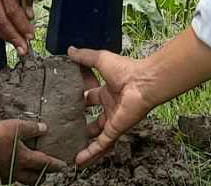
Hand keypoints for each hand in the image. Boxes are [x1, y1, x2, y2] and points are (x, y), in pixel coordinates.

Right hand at [0, 119, 65, 183]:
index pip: (44, 163)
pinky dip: (13, 174)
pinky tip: (10, 168)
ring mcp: (4, 174)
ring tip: (30, 172)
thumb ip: (31, 128)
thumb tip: (45, 128)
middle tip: (48, 173)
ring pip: (21, 180)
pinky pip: (8, 178)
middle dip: (42, 176)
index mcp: (24, 159)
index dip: (55, 164)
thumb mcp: (16, 127)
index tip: (64, 166)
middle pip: (34, 178)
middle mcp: (16, 171)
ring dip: (28, 177)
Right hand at [66, 46, 155, 165]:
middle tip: (69, 129)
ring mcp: (113, 120)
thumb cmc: (127, 70)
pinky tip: (80, 160)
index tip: (67, 103)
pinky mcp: (115, 129)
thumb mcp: (100, 59)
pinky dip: (91, 153)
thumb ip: (85, 57)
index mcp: (107, 91)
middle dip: (84, 125)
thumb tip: (70, 50)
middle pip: (95, 119)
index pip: (91, 98)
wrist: (144, 83)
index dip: (80, 100)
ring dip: (87, 144)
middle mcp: (110, 106)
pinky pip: (102, 144)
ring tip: (73, 151)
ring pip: (98, 136)